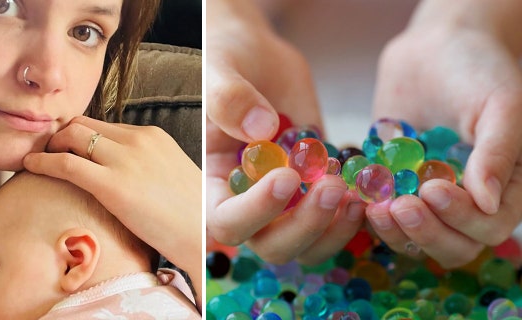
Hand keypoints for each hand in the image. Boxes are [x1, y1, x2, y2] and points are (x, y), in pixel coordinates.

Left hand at [23, 116, 201, 299]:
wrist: (203, 235)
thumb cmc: (191, 216)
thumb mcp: (172, 176)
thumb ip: (147, 167)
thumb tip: (125, 177)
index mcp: (153, 136)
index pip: (105, 125)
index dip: (81, 136)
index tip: (68, 149)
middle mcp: (137, 140)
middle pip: (84, 124)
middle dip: (61, 135)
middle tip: (48, 153)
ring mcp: (125, 160)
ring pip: (71, 135)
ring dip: (50, 145)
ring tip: (38, 160)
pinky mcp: (112, 184)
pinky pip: (65, 163)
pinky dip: (42, 162)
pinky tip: (30, 167)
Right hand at [206, 0, 363, 264]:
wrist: (260, 55)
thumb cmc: (228, 58)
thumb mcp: (220, 68)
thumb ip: (230, 97)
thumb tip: (261, 129)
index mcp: (216, 181)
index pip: (225, 220)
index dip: (255, 212)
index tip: (285, 176)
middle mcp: (250, 199)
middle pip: (271, 244)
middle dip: (304, 224)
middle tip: (331, 186)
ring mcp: (287, 199)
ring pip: (307, 244)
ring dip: (332, 228)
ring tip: (353, 193)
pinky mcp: (317, 188)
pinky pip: (335, 223)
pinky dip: (353, 216)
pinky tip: (366, 189)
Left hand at [370, 2, 521, 266]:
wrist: (433, 47)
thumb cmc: (477, 69)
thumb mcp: (501, 104)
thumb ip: (499, 153)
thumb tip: (487, 203)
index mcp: (506, 188)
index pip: (489, 226)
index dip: (462, 217)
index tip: (433, 188)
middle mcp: (468, 201)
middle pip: (453, 245)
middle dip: (427, 232)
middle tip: (400, 207)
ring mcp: (428, 198)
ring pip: (416, 238)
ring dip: (396, 232)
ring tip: (376, 209)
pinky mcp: (394, 187)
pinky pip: (383, 216)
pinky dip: (369, 215)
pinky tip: (356, 199)